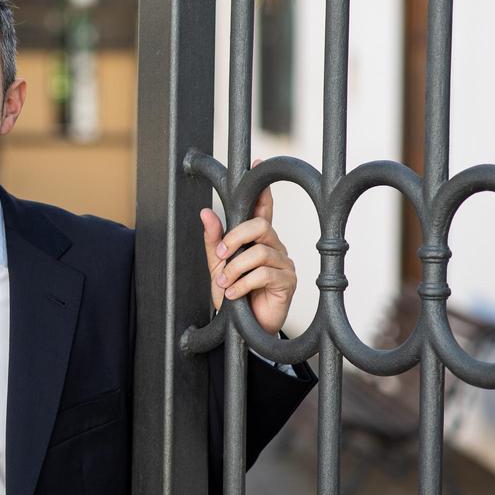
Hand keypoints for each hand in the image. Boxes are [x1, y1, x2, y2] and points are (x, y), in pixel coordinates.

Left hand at [199, 160, 295, 334]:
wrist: (243, 330)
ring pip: (260, 252)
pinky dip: (243, 284)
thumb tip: (206, 212)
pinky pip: (264, 273)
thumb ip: (214, 241)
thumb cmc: (234, 296)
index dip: (261, 188)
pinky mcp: (288, 281)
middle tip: (220, 257)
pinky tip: (235, 295)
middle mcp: (274, 246)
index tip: (256, 164)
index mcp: (257, 239)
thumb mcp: (218, 267)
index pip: (262, 208)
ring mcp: (284, 263)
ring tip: (225, 284)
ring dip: (235, 268)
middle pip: (259, 226)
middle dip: (235, 238)